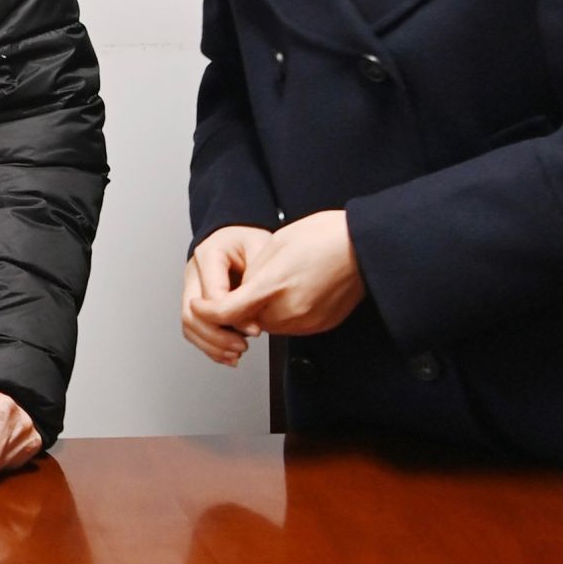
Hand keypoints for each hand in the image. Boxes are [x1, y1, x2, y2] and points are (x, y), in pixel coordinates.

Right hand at [182, 225, 273, 364]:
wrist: (242, 238)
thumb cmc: (250, 242)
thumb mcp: (261, 249)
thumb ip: (256, 281)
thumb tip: (252, 317)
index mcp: (207, 254)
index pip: (211, 295)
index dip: (232, 317)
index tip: (255, 329)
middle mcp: (193, 272)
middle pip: (192, 314)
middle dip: (217, 337)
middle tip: (242, 346)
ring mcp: (191, 288)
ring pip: (189, 325)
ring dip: (211, 344)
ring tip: (236, 353)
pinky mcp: (195, 302)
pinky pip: (193, 329)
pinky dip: (208, 345)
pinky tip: (226, 354)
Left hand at [194, 210, 365, 336]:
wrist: (362, 244)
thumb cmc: (321, 237)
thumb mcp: (273, 246)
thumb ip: (251, 274)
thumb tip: (240, 292)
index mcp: (271, 286)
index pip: (227, 311)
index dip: (208, 311)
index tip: (200, 307)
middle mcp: (288, 310)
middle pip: (248, 322)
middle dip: (241, 309)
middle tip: (250, 286)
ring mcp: (307, 321)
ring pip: (269, 326)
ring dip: (264, 312)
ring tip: (279, 284)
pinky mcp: (321, 326)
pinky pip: (292, 327)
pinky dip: (285, 315)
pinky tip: (295, 293)